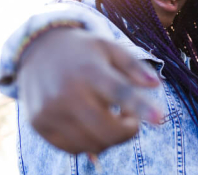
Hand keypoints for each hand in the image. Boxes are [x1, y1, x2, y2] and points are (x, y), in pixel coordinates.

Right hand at [18, 27, 161, 153]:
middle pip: (108, 131)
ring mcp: (50, 112)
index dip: (141, 107)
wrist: (37, 49)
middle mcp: (66, 93)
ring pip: (93, 145)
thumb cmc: (84, 51)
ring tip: (109, 115)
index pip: (119, 92)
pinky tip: (91, 123)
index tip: (160, 118)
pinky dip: (89, 142)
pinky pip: (73, 149)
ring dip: (110, 138)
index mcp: (89, 70)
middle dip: (129, 130)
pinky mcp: (39, 125)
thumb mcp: (111, 48)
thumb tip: (156, 85)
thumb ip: (135, 67)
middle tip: (130, 116)